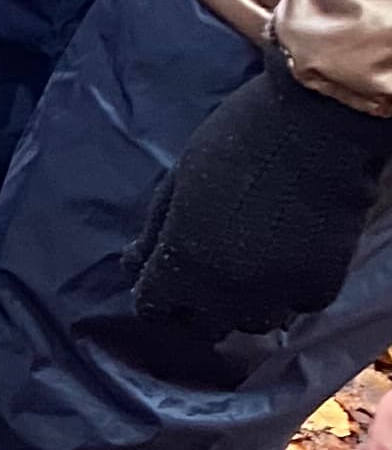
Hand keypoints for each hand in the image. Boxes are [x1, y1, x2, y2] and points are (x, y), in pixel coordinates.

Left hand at [127, 60, 391, 382]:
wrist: (317, 121)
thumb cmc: (237, 138)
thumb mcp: (178, 180)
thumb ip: (156, 229)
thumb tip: (131, 264)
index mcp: (180, 264)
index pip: (152, 309)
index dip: (157, 296)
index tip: (167, 280)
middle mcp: (224, 292)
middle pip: (203, 328)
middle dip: (200, 306)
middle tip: (211, 274)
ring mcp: (274, 294)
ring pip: (252, 324)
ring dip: (248, 303)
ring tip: (254, 267)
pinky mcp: (318, 285)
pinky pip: (298, 305)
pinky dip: (293, 288)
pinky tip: (292, 257)